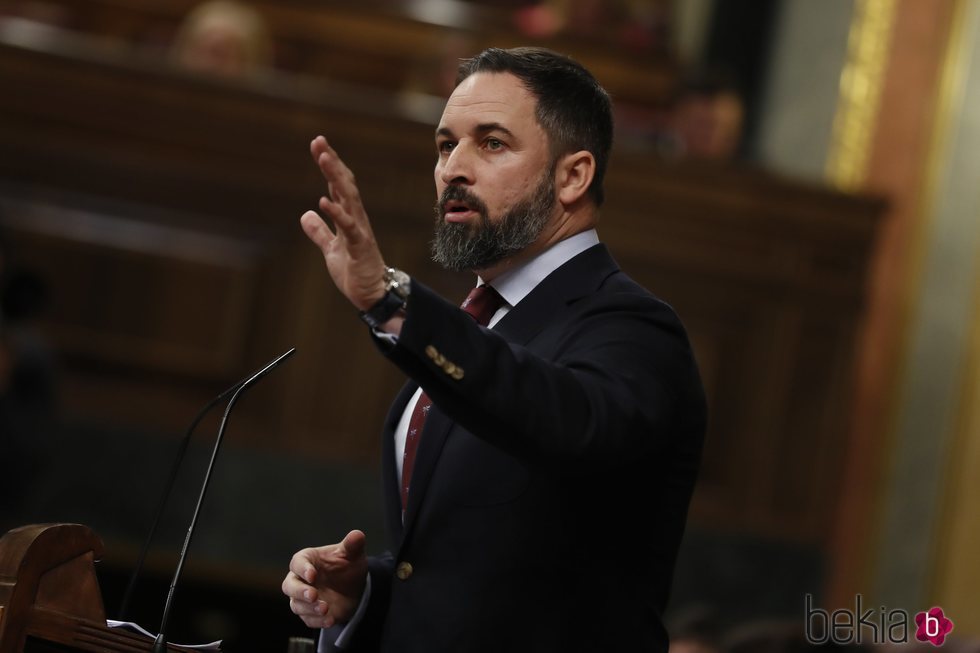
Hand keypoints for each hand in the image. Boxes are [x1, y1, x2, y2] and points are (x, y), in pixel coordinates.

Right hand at [282, 530, 368, 627]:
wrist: (354, 588)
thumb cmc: (347, 566)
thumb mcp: (353, 554)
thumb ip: (353, 545)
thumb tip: (358, 534)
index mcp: (307, 560)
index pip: (298, 562)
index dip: (303, 569)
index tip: (312, 575)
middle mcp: (300, 579)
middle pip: (289, 586)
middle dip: (300, 591)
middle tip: (313, 595)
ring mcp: (302, 598)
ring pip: (297, 605)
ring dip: (309, 608)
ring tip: (325, 608)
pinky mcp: (309, 614)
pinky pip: (308, 619)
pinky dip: (318, 621)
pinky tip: (330, 620)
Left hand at [300, 136, 386, 310]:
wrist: (373, 294)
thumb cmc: (356, 271)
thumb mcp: (331, 250)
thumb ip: (319, 232)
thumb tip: (306, 215)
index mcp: (349, 217)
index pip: (337, 185)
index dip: (328, 165)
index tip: (318, 145)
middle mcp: (356, 218)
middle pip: (343, 184)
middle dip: (332, 162)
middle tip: (319, 141)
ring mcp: (359, 230)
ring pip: (348, 198)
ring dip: (335, 177)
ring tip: (323, 158)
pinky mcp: (359, 246)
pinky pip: (347, 226)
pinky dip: (336, 212)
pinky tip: (323, 200)